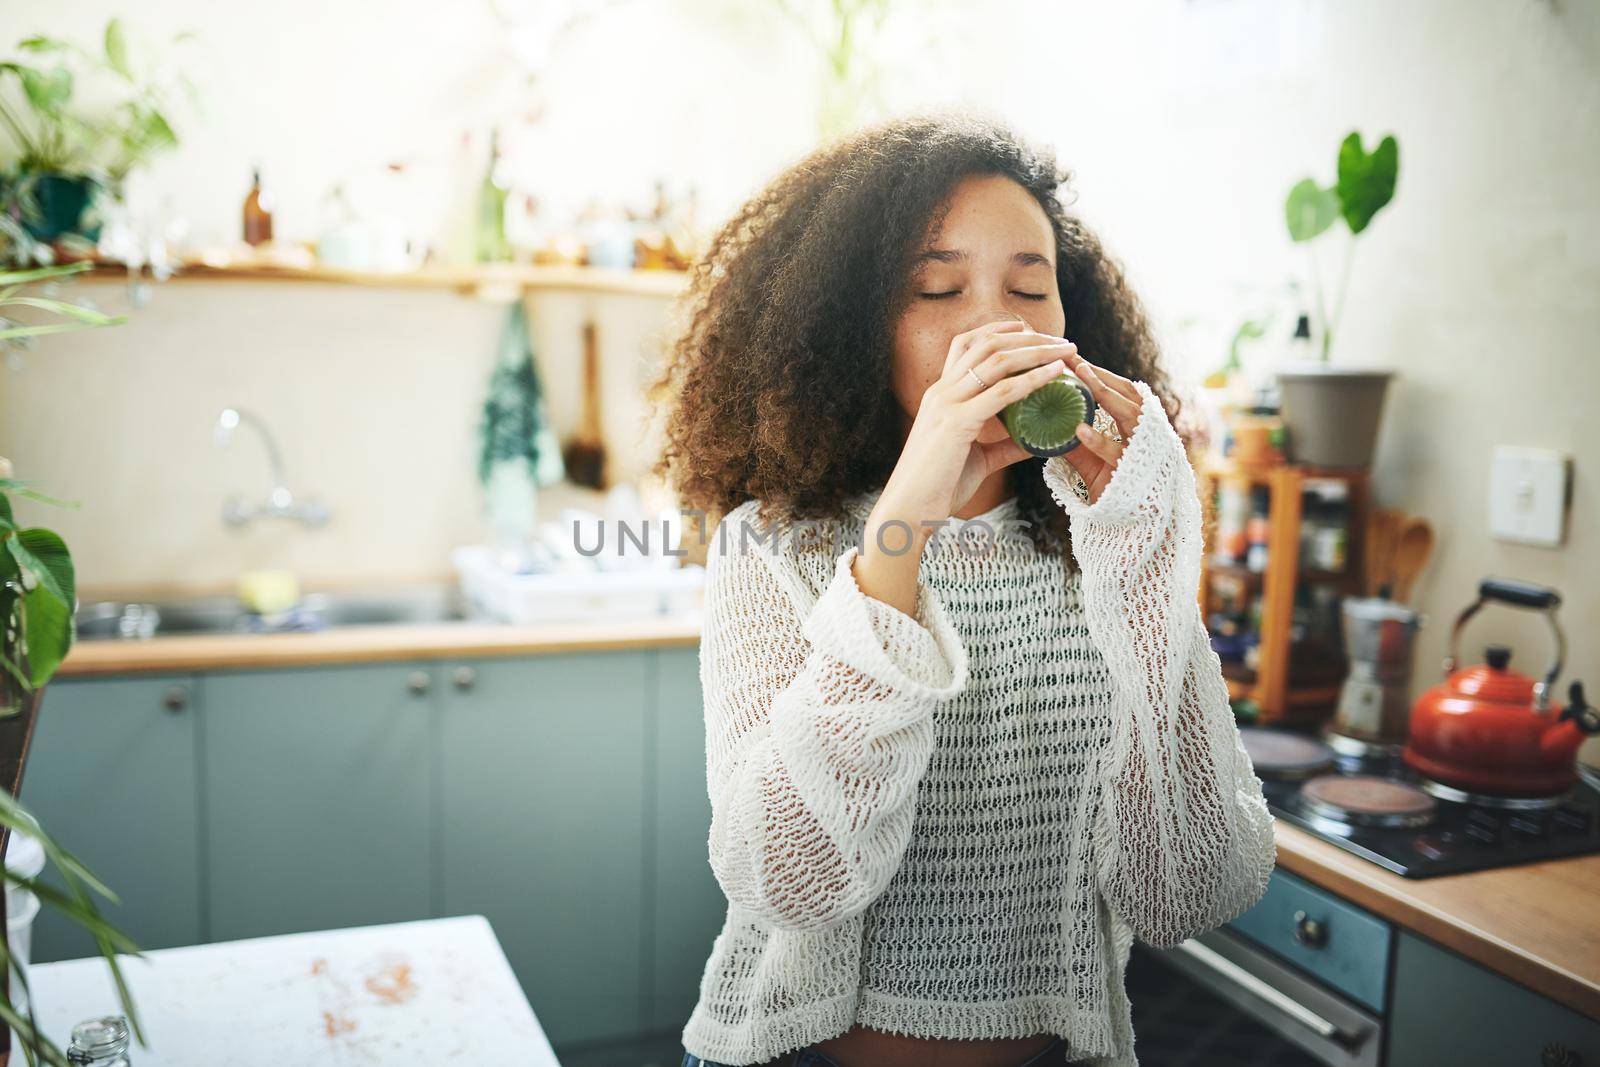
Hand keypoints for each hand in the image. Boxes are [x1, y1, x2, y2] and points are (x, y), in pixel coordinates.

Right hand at [881, 319, 1078, 529]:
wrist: (909, 510)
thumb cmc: (938, 488)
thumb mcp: (977, 459)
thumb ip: (1004, 447)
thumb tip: (1033, 443)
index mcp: (940, 395)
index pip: (966, 345)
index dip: (997, 330)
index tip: (1027, 329)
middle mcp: (942, 391)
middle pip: (986, 344)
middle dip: (1027, 336)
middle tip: (1061, 341)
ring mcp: (947, 404)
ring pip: (997, 360)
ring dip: (1037, 350)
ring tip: (1066, 350)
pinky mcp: (957, 422)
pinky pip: (1003, 392)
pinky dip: (1033, 378)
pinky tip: (1055, 374)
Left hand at [1058, 352, 1146, 504]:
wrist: (1129, 530)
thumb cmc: (1112, 490)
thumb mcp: (1089, 461)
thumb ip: (1072, 441)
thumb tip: (1043, 420)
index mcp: (1139, 428)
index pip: (1123, 391)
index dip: (1102, 374)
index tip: (1076, 358)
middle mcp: (1148, 435)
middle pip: (1128, 395)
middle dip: (1101, 376)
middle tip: (1074, 359)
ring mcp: (1145, 454)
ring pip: (1129, 416)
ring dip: (1104, 395)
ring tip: (1080, 377)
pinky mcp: (1137, 476)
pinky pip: (1117, 454)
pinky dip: (1099, 440)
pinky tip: (1079, 429)